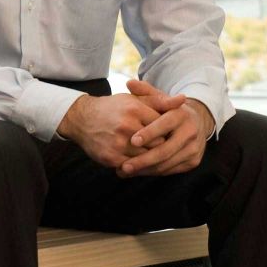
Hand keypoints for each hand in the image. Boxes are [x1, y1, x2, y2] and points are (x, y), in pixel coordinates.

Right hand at [56, 84, 186, 168]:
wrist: (82, 119)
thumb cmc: (113, 108)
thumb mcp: (134, 100)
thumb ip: (160, 101)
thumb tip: (184, 99)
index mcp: (134, 109)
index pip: (163, 126)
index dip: (166, 131)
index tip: (167, 133)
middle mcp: (126, 126)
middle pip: (157, 143)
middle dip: (160, 145)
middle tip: (163, 146)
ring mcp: (118, 143)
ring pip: (147, 157)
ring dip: (150, 157)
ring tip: (151, 154)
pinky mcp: (111, 157)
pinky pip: (132, 167)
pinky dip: (137, 165)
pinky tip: (137, 160)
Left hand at [119, 88, 213, 177]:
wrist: (196, 122)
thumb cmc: (170, 110)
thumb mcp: (160, 98)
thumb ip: (145, 92)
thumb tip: (129, 83)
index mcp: (181, 114)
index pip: (165, 124)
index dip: (149, 133)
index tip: (132, 141)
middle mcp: (190, 132)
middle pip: (166, 150)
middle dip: (144, 159)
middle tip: (125, 166)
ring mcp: (194, 148)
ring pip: (167, 163)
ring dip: (146, 170)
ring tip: (126, 171)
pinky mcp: (193, 161)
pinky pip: (171, 170)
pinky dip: (153, 172)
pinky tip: (138, 172)